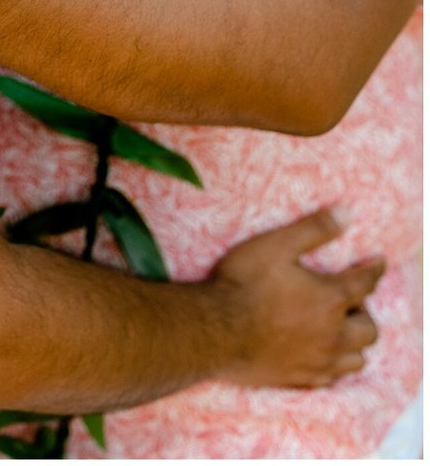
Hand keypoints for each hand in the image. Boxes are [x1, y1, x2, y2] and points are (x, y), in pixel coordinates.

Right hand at [210, 207, 382, 388]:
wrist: (215, 331)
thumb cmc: (244, 283)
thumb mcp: (277, 245)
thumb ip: (315, 228)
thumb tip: (348, 212)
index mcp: (330, 300)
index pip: (365, 284)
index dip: (374, 270)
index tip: (378, 262)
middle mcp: (332, 335)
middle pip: (369, 329)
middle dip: (364, 311)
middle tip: (348, 300)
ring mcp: (318, 362)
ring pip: (356, 359)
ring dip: (354, 341)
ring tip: (338, 327)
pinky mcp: (301, 380)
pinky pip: (332, 378)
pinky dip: (334, 364)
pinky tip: (319, 352)